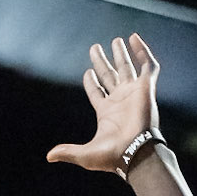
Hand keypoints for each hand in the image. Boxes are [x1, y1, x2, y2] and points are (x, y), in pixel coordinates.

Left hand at [47, 34, 160, 173]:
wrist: (136, 153)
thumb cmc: (113, 156)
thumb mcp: (86, 154)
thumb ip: (68, 152)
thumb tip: (48, 157)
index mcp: (106, 112)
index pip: (97, 92)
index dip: (91, 83)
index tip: (87, 72)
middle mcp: (120, 100)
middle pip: (110, 76)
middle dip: (102, 62)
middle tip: (94, 47)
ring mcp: (134, 93)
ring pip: (127, 68)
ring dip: (122, 54)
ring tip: (116, 40)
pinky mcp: (147, 88)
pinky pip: (148, 66)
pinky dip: (143, 51)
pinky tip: (134, 38)